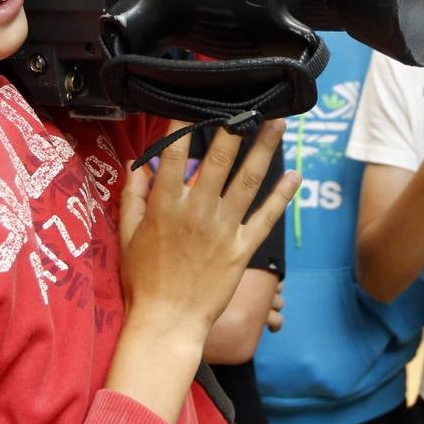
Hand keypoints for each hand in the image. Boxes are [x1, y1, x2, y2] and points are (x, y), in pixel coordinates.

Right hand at [118, 121, 300, 340]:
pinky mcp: (243, 249)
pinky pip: (266, 217)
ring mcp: (223, 229)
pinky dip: (282, 195)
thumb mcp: (128, 235)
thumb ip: (133, 196)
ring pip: (248, 179)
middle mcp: (198, 210)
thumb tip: (137, 163)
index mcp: (166, 205)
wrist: (167, 321)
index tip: (193, 102)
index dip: (184, 124)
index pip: (175, 153)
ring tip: (278, 122)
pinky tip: (295, 175)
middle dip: (235, 126)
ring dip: (265, 148)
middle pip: (220, 158)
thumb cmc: (143, 280)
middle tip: (248, 101)